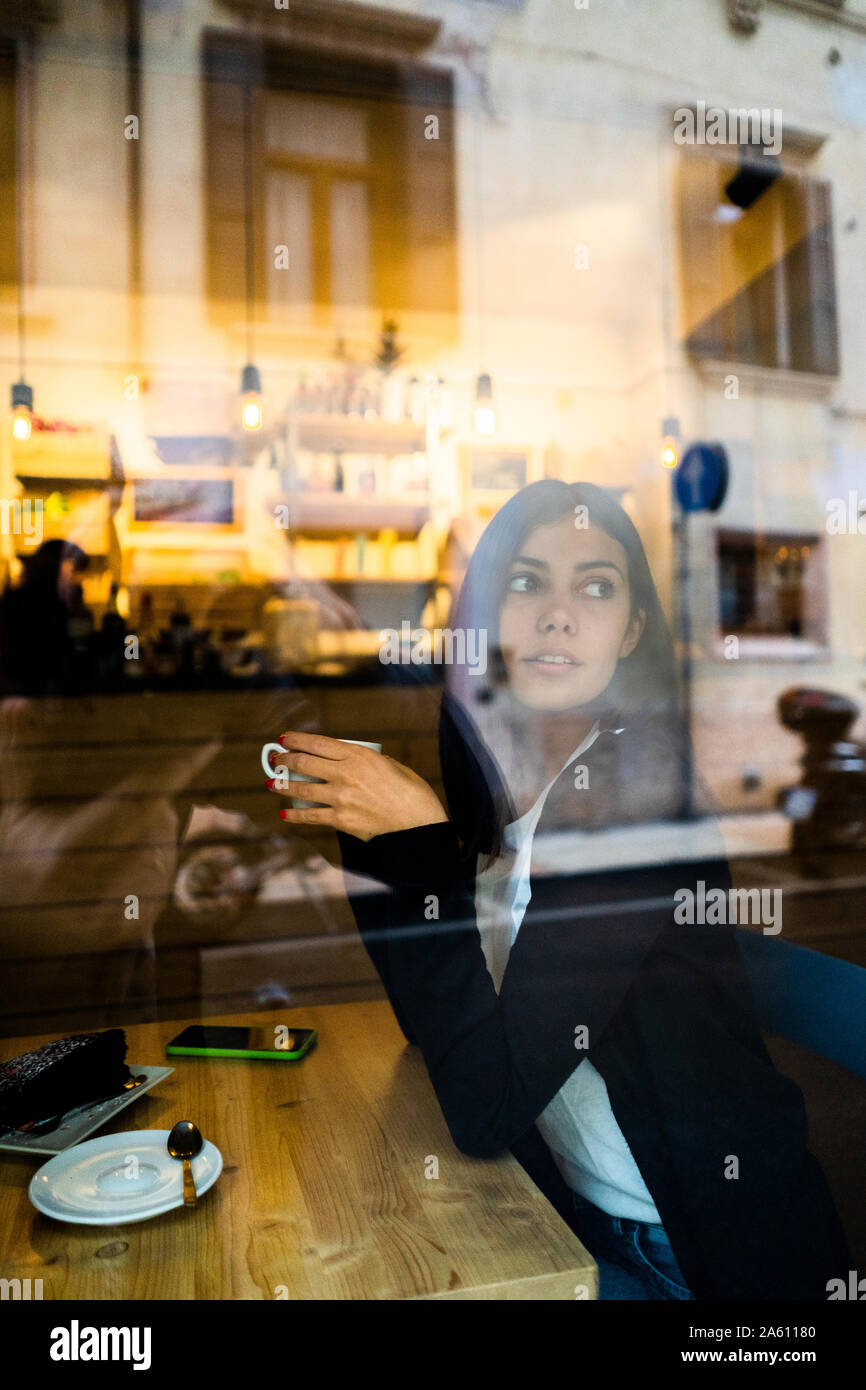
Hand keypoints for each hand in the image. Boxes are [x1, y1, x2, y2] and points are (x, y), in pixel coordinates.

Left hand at [267, 731, 448, 841]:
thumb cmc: (411, 794)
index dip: (297, 740)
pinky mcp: (341, 820)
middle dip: (285, 759)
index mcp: (360, 755)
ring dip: (283, 785)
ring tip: (274, 782)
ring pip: (302, 788)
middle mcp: (347, 773)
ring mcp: (341, 798)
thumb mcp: (391, 766)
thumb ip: (368, 761)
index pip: (318, 743)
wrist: (419, 825)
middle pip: (305, 763)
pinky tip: (285, 814)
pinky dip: (295, 815)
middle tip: (275, 759)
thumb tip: (349, 761)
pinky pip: (311, 816)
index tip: (284, 738)